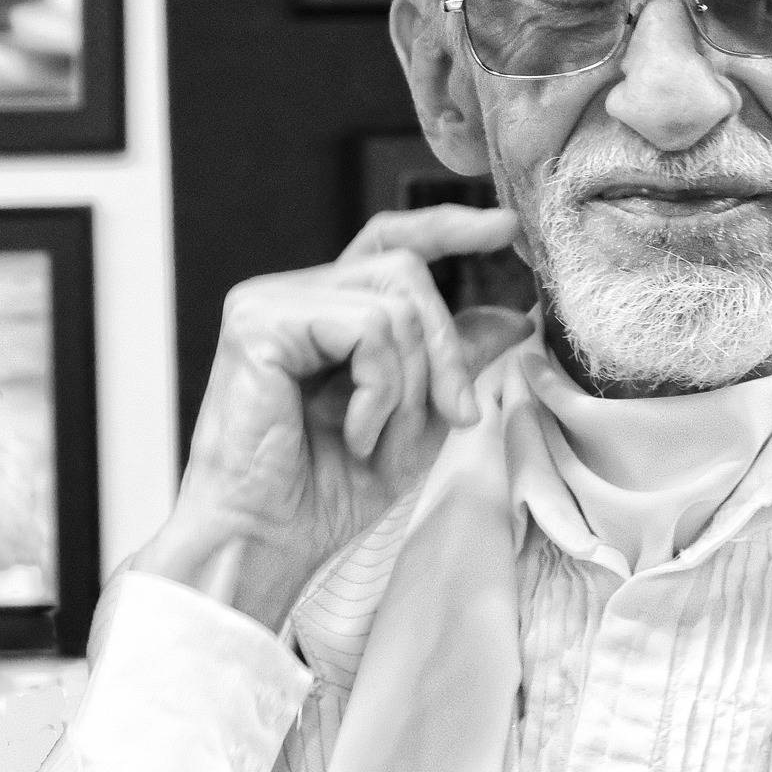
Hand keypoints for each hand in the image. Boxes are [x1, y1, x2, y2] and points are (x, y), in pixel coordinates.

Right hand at [131, 205, 533, 629]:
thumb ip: (454, 361)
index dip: (448, 226)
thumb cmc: (325, 492)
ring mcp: (270, 303)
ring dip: (411, 383)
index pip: (390, 243)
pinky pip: (367, 328)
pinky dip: (380, 388)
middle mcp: (294, 295)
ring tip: (378, 437)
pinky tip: (353, 433)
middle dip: (446, 348)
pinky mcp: (259, 323)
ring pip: (395, 301)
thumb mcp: (416, 418)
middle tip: (459, 413)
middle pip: (406, 270)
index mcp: (326, 311)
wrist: (265, 544)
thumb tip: (512, 315)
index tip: (507, 228)